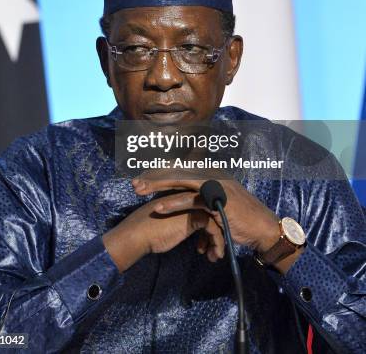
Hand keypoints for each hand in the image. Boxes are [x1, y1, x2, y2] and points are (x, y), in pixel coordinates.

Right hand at [102, 194, 224, 272]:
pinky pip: (214, 228)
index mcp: (182, 196)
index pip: (205, 208)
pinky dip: (217, 243)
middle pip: (214, 213)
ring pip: (217, 220)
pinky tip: (214, 255)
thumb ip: (177, 220)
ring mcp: (193, 204)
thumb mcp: (166, 223)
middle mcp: (189, 197)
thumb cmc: (146, 232)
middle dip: (218, 232)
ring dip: (219, 240)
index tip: (207, 243)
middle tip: (216, 250)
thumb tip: (182, 228)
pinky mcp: (195, 215)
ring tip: (215, 255)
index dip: (208, 228)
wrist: (137, 234)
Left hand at [131, 170, 279, 253]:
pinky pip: (192, 200)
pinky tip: (159, 207)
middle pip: (177, 172)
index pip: (180, 169)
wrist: (262, 228)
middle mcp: (211, 175)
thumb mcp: (219, 203)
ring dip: (158, 186)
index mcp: (210, 173)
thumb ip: (202, 198)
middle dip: (154, 177)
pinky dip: (174, 203)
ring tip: (139, 191)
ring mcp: (215, 186)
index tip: (142, 179)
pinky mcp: (218, 201)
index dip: (160, 173)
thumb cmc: (240, 218)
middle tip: (134, 184)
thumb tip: (186, 199)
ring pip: (181, 182)